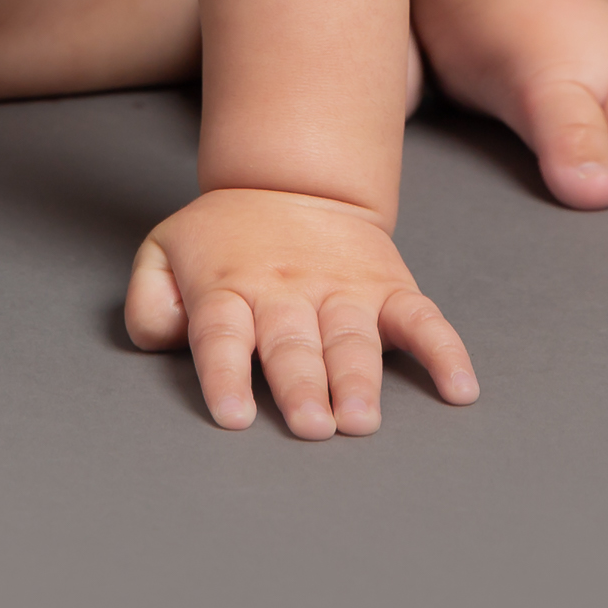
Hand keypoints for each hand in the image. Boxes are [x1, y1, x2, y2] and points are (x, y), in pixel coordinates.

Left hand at [125, 187, 477, 435]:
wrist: (290, 181)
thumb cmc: (222, 239)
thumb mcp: (164, 251)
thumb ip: (149, 298)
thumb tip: (163, 334)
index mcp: (228, 286)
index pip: (223, 333)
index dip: (227, 374)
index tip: (236, 416)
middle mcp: (285, 289)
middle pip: (292, 343)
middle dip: (302, 386)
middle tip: (312, 426)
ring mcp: (340, 287)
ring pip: (351, 336)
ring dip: (358, 378)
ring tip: (362, 417)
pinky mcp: (386, 286)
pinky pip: (420, 318)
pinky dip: (443, 350)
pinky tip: (458, 386)